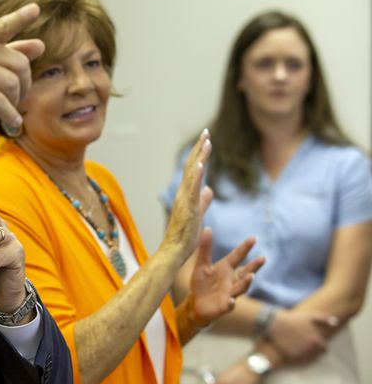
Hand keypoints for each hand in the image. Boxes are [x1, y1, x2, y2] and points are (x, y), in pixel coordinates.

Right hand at [0, 3, 43, 130]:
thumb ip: (11, 54)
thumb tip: (40, 45)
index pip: (4, 26)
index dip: (20, 17)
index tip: (36, 9)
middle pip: (20, 65)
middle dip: (24, 87)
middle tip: (18, 100)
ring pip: (12, 84)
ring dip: (15, 103)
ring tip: (10, 111)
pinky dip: (9, 115)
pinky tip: (12, 123)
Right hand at [160, 129, 212, 263]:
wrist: (175, 251)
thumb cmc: (185, 237)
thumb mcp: (199, 214)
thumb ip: (203, 201)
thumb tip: (209, 189)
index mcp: (186, 195)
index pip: (193, 170)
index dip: (200, 155)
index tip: (206, 139)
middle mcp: (183, 193)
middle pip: (191, 166)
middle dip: (199, 149)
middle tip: (206, 132)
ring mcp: (184, 200)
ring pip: (191, 174)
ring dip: (199, 157)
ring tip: (206, 141)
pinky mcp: (188, 208)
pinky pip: (192, 190)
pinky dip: (195, 176)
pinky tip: (199, 165)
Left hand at [188, 229, 264, 325]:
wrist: (195, 304)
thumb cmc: (201, 283)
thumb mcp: (201, 264)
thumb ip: (205, 248)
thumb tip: (207, 228)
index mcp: (226, 268)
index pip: (237, 256)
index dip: (245, 247)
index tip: (254, 237)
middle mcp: (232, 280)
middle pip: (245, 272)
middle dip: (254, 266)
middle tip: (262, 258)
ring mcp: (230, 293)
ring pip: (240, 288)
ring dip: (245, 282)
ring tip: (251, 276)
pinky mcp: (224, 306)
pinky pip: (229, 305)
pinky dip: (230, 303)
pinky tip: (231, 301)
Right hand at [267, 309, 336, 361]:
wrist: (275, 323)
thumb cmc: (294, 319)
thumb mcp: (310, 316)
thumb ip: (324, 319)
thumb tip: (335, 322)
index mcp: (317, 340)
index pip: (324, 349)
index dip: (319, 345)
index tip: (312, 340)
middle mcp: (310, 349)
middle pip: (316, 355)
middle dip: (312, 350)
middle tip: (303, 343)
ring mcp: (300, 353)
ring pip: (307, 358)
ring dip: (305, 354)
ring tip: (298, 345)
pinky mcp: (291, 356)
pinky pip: (298, 359)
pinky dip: (297, 356)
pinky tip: (292, 348)